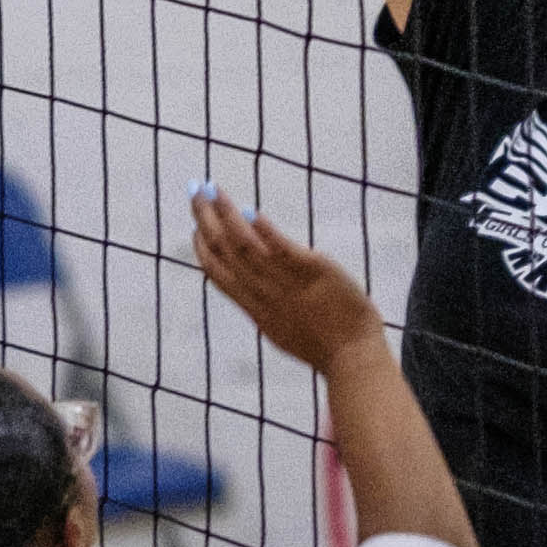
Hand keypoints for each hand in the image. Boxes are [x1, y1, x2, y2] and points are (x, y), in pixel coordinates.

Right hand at [189, 190, 382, 371]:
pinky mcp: (311, 270)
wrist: (352, 357)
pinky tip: (250, 211)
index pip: (217, 273)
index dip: (202, 247)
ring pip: (244, 245)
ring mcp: (284, 281)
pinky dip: (263, 230)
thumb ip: (263, 306)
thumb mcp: (281, 330)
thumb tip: (252, 289)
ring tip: (213, 189)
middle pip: (223, 251)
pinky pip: (280, 248)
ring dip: (226, 214)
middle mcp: (262, 293)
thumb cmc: (323, 347)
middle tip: (194, 191)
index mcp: (253, 308)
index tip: (195, 226)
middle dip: (205, 218)